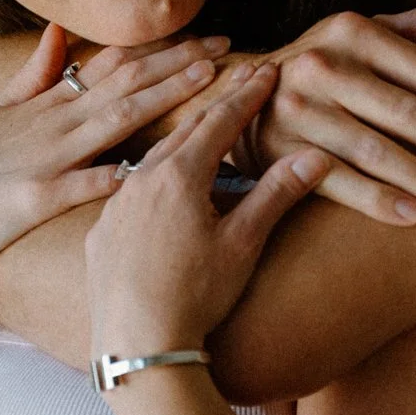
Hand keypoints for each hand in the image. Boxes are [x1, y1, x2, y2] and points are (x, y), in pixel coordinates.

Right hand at [0, 23, 225, 292]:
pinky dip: (111, 175)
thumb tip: (59, 31)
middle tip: (226, 49)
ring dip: (160, 101)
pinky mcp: (32, 200)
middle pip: (125, 87)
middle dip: (178, 66)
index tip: (205, 39)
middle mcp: (50, 124)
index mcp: (46, 106)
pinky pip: (78, 186)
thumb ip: (33, 74)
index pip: (113, 68)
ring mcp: (42, 160)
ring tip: (203, 86)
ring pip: (112, 124)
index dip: (161, 51)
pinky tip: (148, 169)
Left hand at [85, 64, 329, 356]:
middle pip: (184, 130)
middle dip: (214, 103)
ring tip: (198, 123)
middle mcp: (141, 180)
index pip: (221, 121)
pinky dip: (149, 177)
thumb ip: (276, 195)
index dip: (248, 94)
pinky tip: (156, 185)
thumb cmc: (195, 296)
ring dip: (179, 137)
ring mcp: (116, 206)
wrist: (137, 344)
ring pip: (151, 158)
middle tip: (238, 78)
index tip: (267, 70)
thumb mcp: (243, 244)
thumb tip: (315, 156)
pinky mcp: (101, 234)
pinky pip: (127, 191)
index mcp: (180, 175)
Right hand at [233, 8, 415, 225]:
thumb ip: (411, 29)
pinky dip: (376, 200)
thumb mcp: (356, 35)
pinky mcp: (279, 151)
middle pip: (409, 114)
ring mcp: (299, 111)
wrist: (235, 96)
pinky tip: (415, 217)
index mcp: (353, 32)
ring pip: (377, 152)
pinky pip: (336, 181)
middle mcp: (324, 67)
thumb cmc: (320, 67)